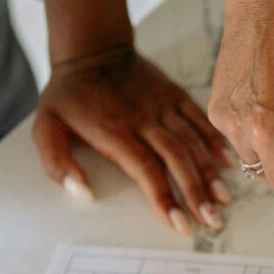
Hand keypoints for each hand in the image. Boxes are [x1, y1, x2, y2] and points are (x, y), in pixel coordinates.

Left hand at [32, 47, 231, 234]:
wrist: (91, 48)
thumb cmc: (69, 95)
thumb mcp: (45, 127)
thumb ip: (58, 162)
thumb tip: (83, 193)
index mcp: (115, 131)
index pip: (146, 170)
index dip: (164, 198)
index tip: (180, 225)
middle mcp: (144, 119)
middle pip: (177, 159)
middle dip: (197, 193)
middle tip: (212, 222)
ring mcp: (162, 105)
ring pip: (192, 141)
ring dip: (210, 173)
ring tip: (223, 201)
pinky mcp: (174, 94)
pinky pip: (199, 118)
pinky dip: (215, 141)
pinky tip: (228, 164)